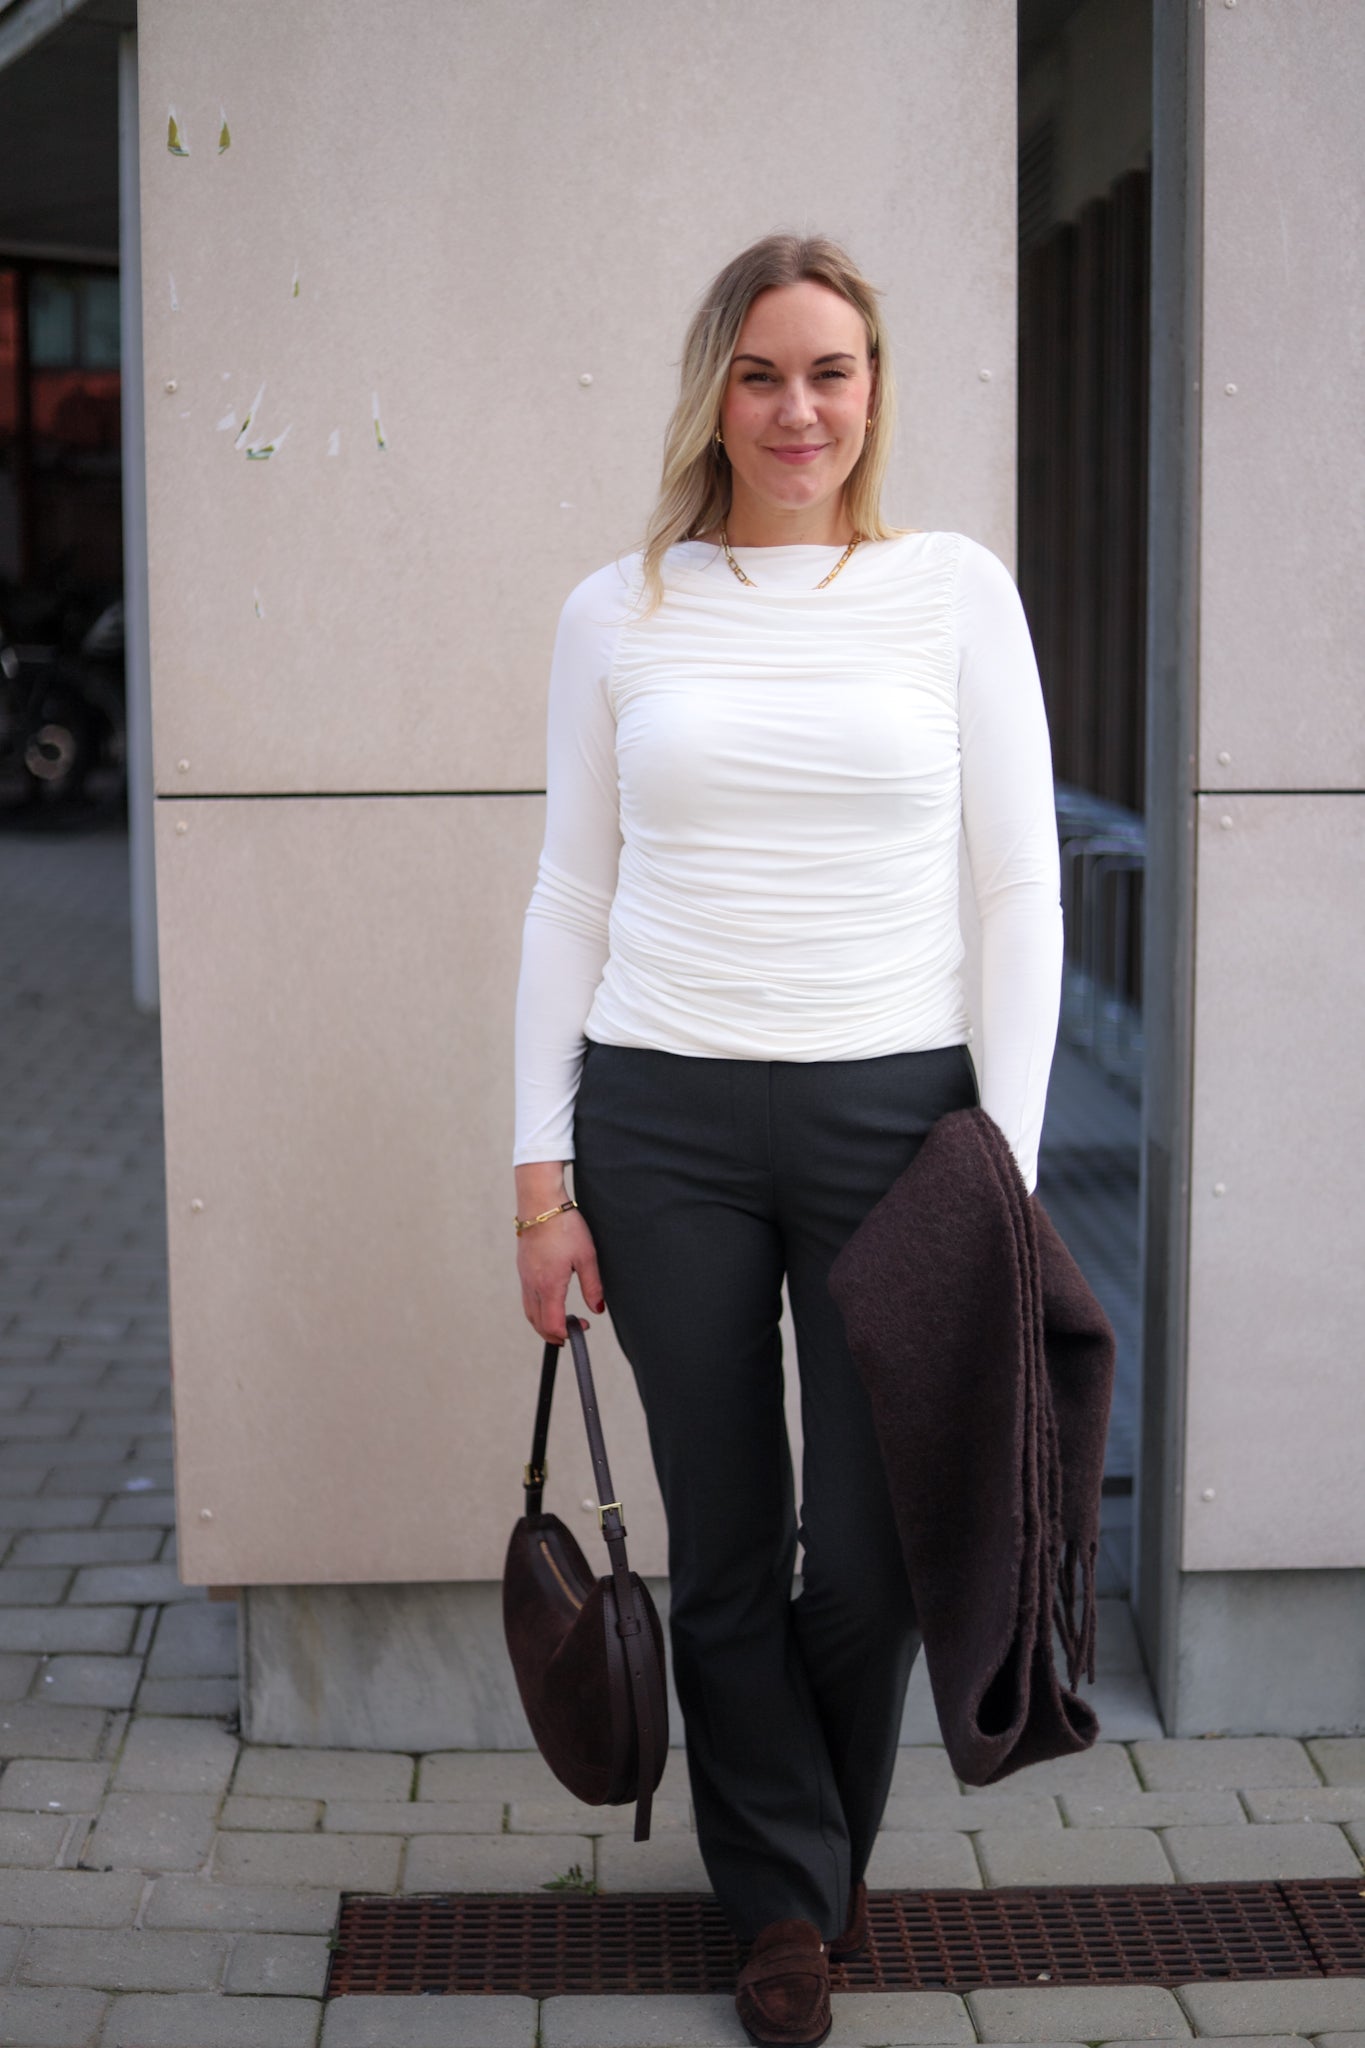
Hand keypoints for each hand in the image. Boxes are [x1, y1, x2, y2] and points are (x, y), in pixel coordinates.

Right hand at [517, 1207, 605, 1345]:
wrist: (540, 1204)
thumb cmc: (564, 1226)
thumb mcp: (587, 1257)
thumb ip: (592, 1286)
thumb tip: (597, 1309)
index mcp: (549, 1285)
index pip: (553, 1324)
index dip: (568, 1333)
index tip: (583, 1326)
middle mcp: (532, 1285)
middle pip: (537, 1323)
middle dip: (553, 1334)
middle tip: (571, 1332)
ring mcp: (524, 1277)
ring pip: (529, 1311)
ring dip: (543, 1323)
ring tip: (560, 1323)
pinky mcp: (522, 1268)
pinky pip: (526, 1298)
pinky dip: (536, 1309)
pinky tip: (549, 1302)